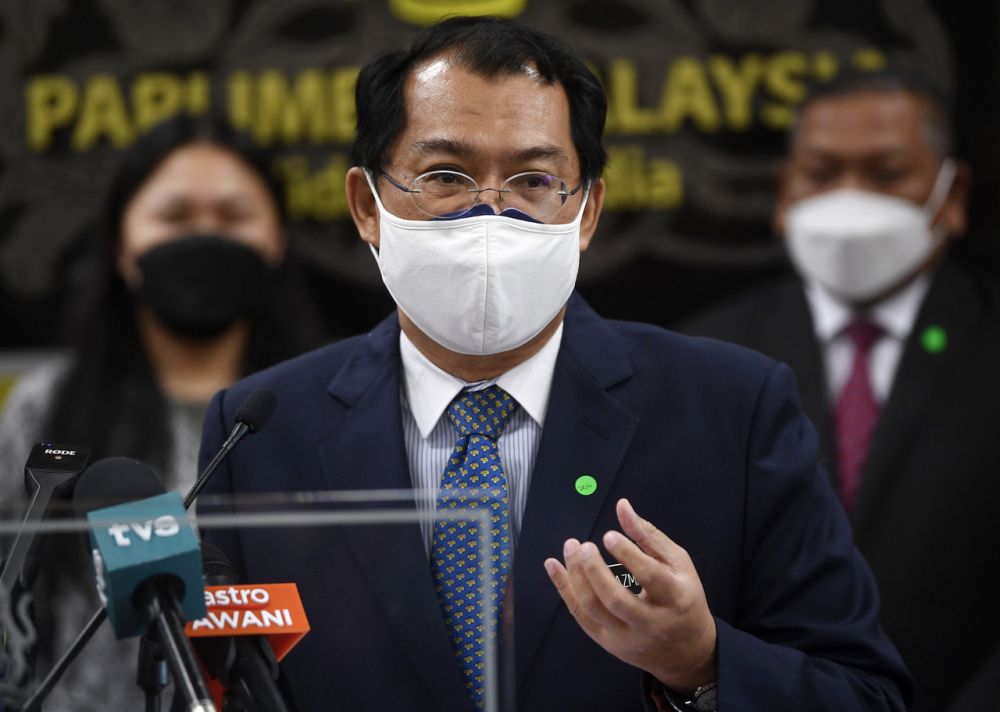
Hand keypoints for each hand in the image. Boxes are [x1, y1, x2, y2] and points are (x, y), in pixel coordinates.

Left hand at [544, 498, 716, 692]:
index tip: (609, 535)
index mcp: (675, 598)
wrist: (685, 649)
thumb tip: (622, 507)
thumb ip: (648, 535)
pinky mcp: (608, 642)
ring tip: (570, 549)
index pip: (650, 577)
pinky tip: (554, 567)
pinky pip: (580, 615)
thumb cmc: (683, 598)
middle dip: (595, 570)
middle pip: (616, 599)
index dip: (628, 554)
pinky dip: (564, 589)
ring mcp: (626, 636)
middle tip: (583, 546)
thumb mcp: (677, 563)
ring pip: (593, 609)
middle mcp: (650, 622)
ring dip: (575, 577)